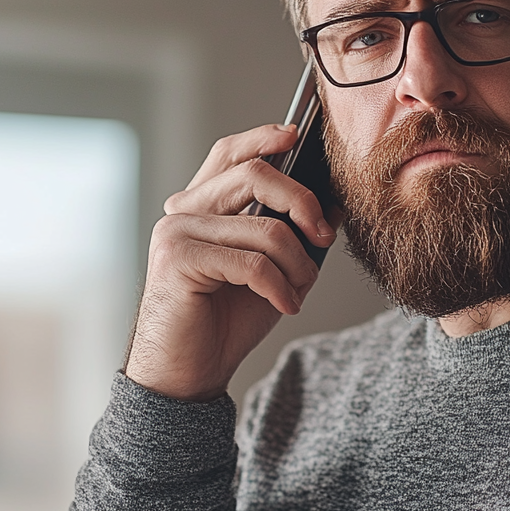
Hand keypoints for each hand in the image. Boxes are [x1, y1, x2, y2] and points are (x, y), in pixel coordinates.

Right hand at [124, 123, 335, 401]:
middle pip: (255, 176)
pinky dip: (281, 287)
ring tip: (299, 289)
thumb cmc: (226, 321)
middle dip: (303, 203)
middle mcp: (183, 212)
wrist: (189, 374)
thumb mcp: (275, 270)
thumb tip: (333, 204)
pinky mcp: (178, 261)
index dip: (264, 138)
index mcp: (201, 206)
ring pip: (263, 227)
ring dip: (298, 263)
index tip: (297, 136)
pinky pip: (252, 262)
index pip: (230, 153)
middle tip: (324, 238)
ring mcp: (176, 234)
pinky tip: (285, 305)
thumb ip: (295, 234)